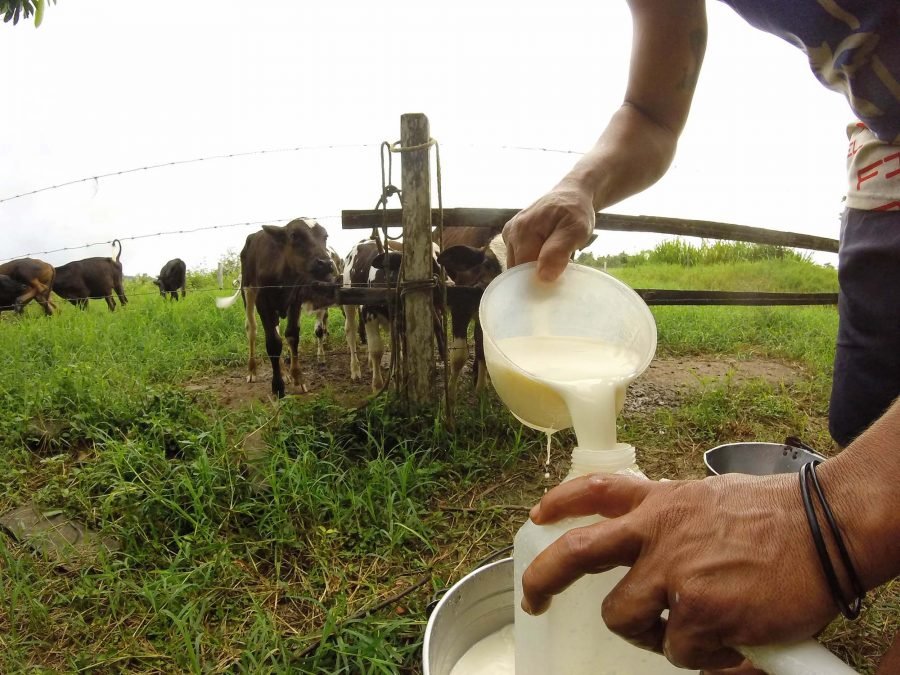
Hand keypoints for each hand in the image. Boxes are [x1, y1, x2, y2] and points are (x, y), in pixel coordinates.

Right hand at [502, 185, 594, 280]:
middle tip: (558, 271)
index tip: (556, 282)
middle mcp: (511, 232)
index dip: (538, 282)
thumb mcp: (576, 229)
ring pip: (517, 267)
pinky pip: (519, 259)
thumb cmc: (576, 211)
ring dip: (534, 269)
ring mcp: (509, 235)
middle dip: (536, 276)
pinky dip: (532, 263)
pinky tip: (545, 257)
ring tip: (553, 261)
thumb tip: (544, 276)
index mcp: (522, 231)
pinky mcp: (512, 237)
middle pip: (517, 271)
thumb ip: (559, 251)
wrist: (571, 194)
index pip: (522, 271)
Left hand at [520, 472, 837, 670]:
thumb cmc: (779, 515)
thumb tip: (655, 545)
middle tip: (535, 599)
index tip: (539, 516)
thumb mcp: (710, 499)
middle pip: (577, 555)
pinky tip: (732, 643)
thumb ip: (674, 519)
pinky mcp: (698, 614)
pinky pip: (680, 652)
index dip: (561, 504)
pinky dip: (704, 656)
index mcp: (661, 503)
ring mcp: (673, 575)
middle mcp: (656, 535)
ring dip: (648, 633)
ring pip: (625, 619)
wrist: (827, 528)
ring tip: (687, 631)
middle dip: (544, 578)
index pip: (597, 493)